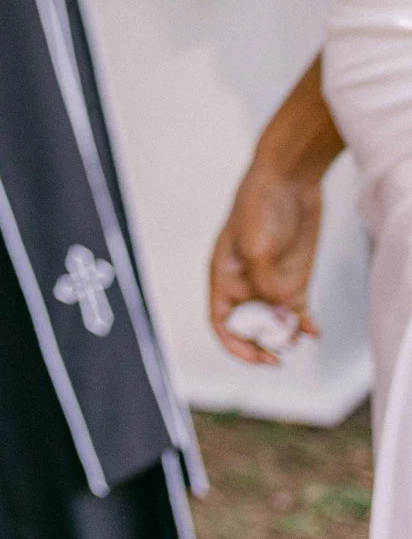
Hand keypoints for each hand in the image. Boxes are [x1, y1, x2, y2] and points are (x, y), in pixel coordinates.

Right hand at [209, 159, 324, 364]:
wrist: (287, 181)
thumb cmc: (260, 207)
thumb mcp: (258, 248)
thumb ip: (268, 286)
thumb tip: (284, 320)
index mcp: (223, 277)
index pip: (222, 322)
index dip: (236, 344)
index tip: (257, 357)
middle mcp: (245, 285)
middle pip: (249, 329)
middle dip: (263, 346)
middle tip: (282, 353)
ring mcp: (270, 283)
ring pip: (276, 324)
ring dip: (286, 337)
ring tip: (300, 336)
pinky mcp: (294, 279)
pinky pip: (298, 312)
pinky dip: (306, 325)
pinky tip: (315, 332)